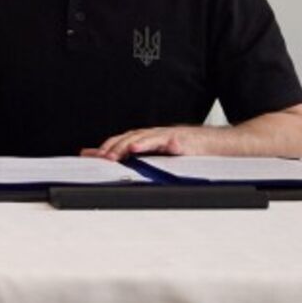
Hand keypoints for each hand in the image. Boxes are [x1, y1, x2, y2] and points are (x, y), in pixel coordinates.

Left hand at [83, 125, 204, 159]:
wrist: (214, 145)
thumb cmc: (187, 151)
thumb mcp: (160, 157)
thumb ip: (139, 160)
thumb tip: (118, 167)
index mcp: (144, 140)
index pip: (118, 142)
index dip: (102, 149)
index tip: (87, 157)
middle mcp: (150, 136)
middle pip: (125, 138)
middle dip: (109, 148)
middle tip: (97, 159)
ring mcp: (163, 136)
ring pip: (140, 138)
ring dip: (124, 146)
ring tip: (112, 156)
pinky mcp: (177, 139)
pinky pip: (161, 141)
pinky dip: (149, 144)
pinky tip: (138, 148)